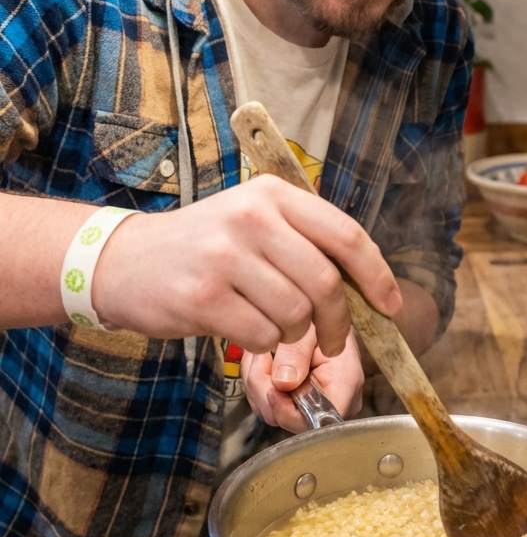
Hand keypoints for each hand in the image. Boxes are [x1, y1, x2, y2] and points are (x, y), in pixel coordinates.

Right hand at [92, 175, 401, 355]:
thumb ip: (305, 240)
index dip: (377, 275)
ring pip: (296, 313)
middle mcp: (251, 216)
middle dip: (338, 321)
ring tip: (274, 327)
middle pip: (325, 283)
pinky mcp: (203, 295)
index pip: (346, 234)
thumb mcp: (253, 220)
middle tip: (332, 339)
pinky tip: (245, 331)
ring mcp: (224, 255)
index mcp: (272, 193)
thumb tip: (368, 283)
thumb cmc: (203, 247)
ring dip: (295, 334)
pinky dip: (264, 344)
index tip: (390, 306)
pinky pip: (262, 334)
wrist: (126, 261)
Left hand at [242, 326, 363, 431]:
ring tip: (262, 353)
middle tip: (261, 357)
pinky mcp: (295, 402)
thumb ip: (296, 353)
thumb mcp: (309, 327)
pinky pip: (265, 403)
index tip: (272, 387)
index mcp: (346, 385)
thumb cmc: (320, 316)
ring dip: (257, 382)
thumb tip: (282, 384)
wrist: (320, 310)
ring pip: (271, 412)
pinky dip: (257, 382)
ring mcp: (313, 405)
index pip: (318, 420)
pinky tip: (263, 360)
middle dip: (266, 389)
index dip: (289, 410)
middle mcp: (333, 403)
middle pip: (289, 419)